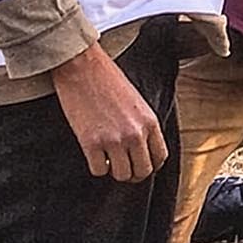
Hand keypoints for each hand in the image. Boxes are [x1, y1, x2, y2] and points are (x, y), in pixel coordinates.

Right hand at [52, 43, 167, 181]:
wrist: (82, 66)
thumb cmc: (108, 80)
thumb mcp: (137, 103)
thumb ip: (143, 126)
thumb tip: (143, 149)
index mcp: (150, 122)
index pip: (160, 158)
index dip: (150, 165)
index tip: (140, 164)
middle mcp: (136, 134)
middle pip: (143, 171)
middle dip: (133, 173)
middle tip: (122, 168)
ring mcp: (114, 140)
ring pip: (122, 175)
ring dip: (114, 172)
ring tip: (107, 160)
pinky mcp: (91, 143)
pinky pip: (98, 170)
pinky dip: (96, 167)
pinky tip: (94, 155)